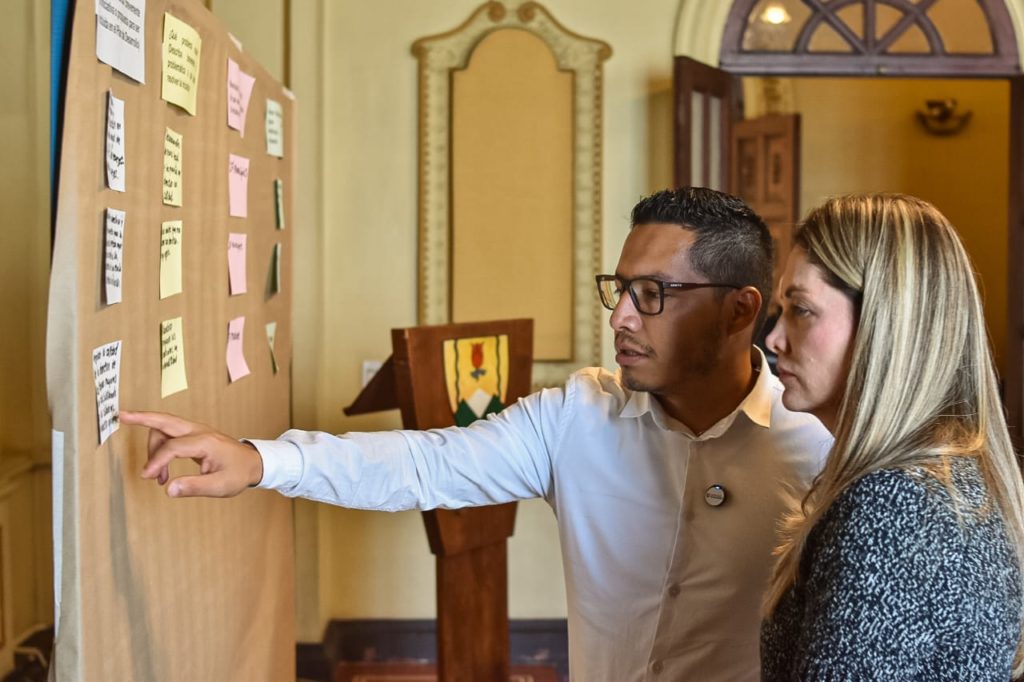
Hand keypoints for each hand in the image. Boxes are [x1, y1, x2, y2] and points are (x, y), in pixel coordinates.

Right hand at [118, 410, 263, 497]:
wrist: (254, 462)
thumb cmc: (239, 473)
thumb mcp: (221, 486)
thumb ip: (194, 487)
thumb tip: (168, 489)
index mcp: (205, 442)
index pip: (173, 447)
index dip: (157, 462)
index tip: (148, 477)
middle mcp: (199, 431)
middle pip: (165, 420)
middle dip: (142, 417)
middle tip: (121, 415)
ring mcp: (196, 432)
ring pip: (165, 428)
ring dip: (154, 448)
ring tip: (155, 476)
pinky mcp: (194, 436)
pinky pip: (170, 436)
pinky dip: (161, 450)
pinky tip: (162, 472)